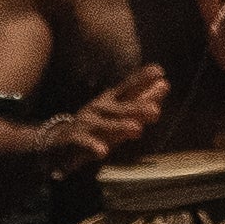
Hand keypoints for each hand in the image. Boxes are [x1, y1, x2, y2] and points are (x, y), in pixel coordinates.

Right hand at [40, 65, 166, 171]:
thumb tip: (165, 84)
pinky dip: (92, 146)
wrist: (59, 141)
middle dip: (136, 107)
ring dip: (120, 126)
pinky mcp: (73, 139)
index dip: (142, 79)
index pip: (128, 87)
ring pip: (104, 125)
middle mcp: (99, 108)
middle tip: (155, 110)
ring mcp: (85, 123)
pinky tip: (102, 151)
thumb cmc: (97, 125)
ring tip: (137, 130)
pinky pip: (83, 142)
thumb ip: (142, 100)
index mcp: (111, 101)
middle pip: (119, 107)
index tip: (159, 71)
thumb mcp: (120, 113)